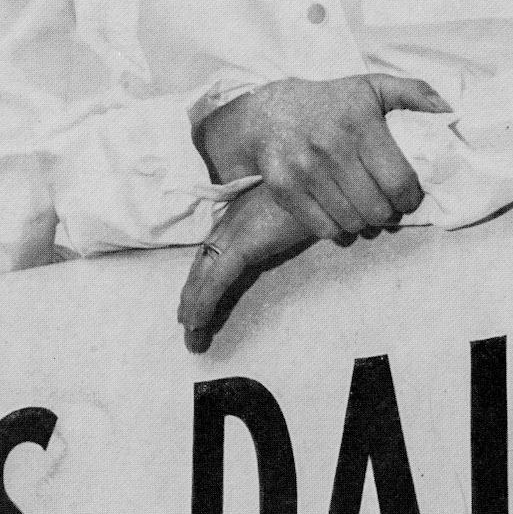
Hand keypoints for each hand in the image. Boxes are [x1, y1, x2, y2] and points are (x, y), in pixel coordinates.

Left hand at [178, 184, 315, 353]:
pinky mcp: (245, 244)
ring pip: (203, 275)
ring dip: (194, 306)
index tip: (193, 298)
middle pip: (202, 264)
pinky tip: (197, 321)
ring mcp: (235, 231)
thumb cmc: (315, 194)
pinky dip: (204, 301)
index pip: (210, 251)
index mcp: (239, 213)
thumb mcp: (293, 209)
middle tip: (187, 324)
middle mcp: (230, 222)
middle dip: (192, 296)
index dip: (199, 277)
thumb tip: (288, 234)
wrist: (325, 179)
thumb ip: (282, 222)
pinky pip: (217, 279)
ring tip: (191, 333)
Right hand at [195, 73, 448, 240]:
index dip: (411, 199)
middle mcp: (331, 147)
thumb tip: (450, 112)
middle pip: (376, 209)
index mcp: (360, 123)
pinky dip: (339, 231)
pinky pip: (323, 229)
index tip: (409, 198)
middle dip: (387, 213)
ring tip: (365, 211)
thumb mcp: (372, 87)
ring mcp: (305, 170)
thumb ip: (414, 93)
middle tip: (386, 205)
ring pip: (351, 222)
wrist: (270, 112)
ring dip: (364, 224)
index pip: (398, 182)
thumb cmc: (331, 102)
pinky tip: (342, 218)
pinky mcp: (284, 188)